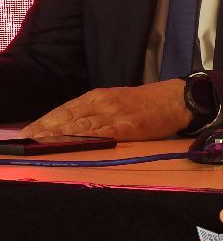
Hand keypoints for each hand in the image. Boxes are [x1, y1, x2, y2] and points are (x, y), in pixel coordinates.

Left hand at [21, 80, 192, 140]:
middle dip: (45, 129)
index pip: (65, 109)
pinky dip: (82, 139)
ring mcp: (115, 114)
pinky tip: (70, 144)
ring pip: (80, 126)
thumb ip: (97, 111)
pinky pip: (100, 134)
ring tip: (39, 143)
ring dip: (57, 135)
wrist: (177, 99)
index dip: (45, 121)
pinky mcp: (127, 127)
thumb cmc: (148, 102)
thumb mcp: (118, 100)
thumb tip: (73, 126)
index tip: (28, 132)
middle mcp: (103, 103)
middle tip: (26, 139)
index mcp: (99, 96)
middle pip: (68, 117)